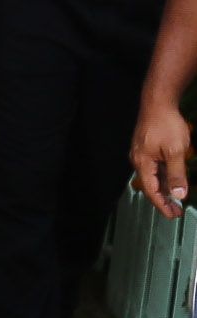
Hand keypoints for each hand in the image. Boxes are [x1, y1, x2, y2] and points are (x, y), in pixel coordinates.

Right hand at [132, 96, 191, 219]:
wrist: (158, 103)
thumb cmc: (164, 123)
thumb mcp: (176, 151)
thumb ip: (177, 174)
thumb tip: (179, 193)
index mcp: (143, 163)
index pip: (151, 191)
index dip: (162, 205)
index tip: (172, 214)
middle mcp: (138, 160)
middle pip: (150, 186)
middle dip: (163, 200)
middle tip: (176, 210)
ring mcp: (141, 154)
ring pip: (152, 177)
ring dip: (164, 188)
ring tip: (176, 198)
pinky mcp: (146, 148)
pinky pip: (153, 168)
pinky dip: (163, 177)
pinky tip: (172, 179)